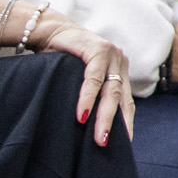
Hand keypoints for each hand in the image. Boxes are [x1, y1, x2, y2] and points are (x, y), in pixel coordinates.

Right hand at [36, 17, 136, 148]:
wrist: (50, 31)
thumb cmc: (62, 59)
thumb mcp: (79, 80)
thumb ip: (91, 96)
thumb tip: (87, 128)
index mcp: (119, 72)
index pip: (127, 102)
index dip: (126, 123)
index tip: (125, 145)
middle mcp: (119, 63)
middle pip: (121, 99)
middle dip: (115, 125)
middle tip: (106, 146)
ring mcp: (111, 55)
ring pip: (111, 91)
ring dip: (104, 116)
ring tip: (98, 137)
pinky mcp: (98, 49)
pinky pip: (94, 78)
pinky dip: (88, 98)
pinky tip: (82, 114)